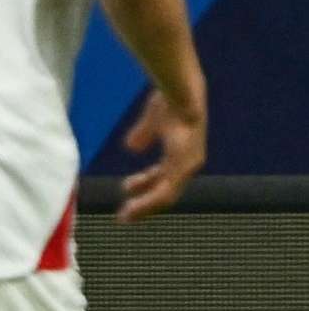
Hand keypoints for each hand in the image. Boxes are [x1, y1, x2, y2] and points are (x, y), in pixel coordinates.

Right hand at [120, 84, 205, 216]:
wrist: (180, 93)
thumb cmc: (170, 102)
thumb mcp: (152, 121)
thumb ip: (144, 135)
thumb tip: (133, 147)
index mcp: (181, 157)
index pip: (164, 180)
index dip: (145, 189)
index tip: (126, 194)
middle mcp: (187, 166)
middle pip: (165, 193)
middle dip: (144, 206)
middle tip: (124, 217)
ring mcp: (186, 168)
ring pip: (165, 196)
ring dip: (144, 207)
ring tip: (126, 215)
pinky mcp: (182, 167)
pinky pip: (165, 191)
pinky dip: (148, 201)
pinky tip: (134, 206)